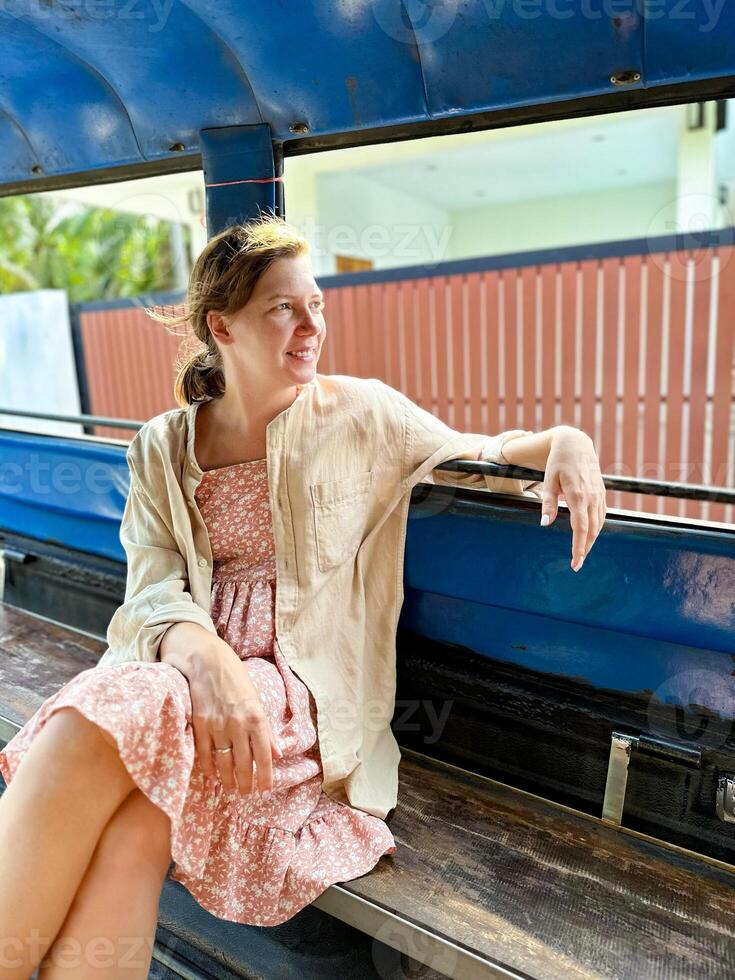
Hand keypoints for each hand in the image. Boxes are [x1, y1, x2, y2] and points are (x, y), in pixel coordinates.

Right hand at [182, 636, 282, 794]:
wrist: (207, 661)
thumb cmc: (235, 678)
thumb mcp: (256, 700)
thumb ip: (266, 729)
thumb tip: (278, 753)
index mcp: (256, 717)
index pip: (264, 755)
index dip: (265, 776)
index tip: (265, 790)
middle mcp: (238, 724)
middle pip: (244, 763)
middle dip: (245, 782)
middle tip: (245, 793)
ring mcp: (217, 726)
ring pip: (224, 762)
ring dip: (227, 779)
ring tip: (230, 788)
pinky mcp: (199, 725)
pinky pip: (204, 754)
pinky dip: (208, 767)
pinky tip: (212, 774)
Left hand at [540, 427, 606, 571]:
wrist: (576, 443)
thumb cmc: (558, 462)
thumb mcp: (548, 480)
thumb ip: (548, 503)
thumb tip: (545, 524)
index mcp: (577, 495)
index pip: (580, 528)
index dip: (579, 547)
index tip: (575, 562)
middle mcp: (591, 497)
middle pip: (592, 530)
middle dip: (585, 549)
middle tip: (576, 564)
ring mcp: (599, 495)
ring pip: (599, 524)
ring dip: (591, 540)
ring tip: (582, 553)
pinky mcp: (601, 493)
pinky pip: (601, 515)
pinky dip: (596, 528)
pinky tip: (589, 535)